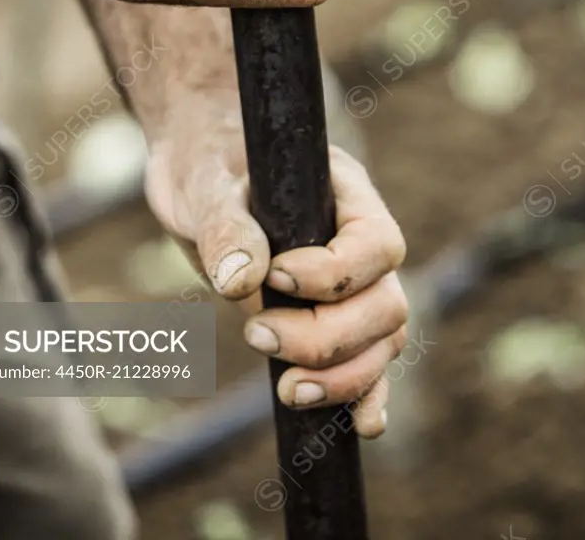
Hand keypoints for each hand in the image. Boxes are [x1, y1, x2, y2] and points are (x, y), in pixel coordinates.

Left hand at [148, 144, 406, 437]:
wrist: (198, 168)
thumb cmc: (208, 161)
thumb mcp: (207, 183)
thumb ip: (225, 226)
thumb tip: (241, 284)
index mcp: (346, 194)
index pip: (375, 245)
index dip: (335, 275)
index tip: (275, 278)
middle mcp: (359, 242)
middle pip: (386, 306)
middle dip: (329, 337)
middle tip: (256, 334)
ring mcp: (349, 284)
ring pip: (383, 342)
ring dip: (343, 376)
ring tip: (286, 388)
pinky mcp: (328, 319)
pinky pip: (369, 362)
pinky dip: (366, 394)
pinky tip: (359, 424)